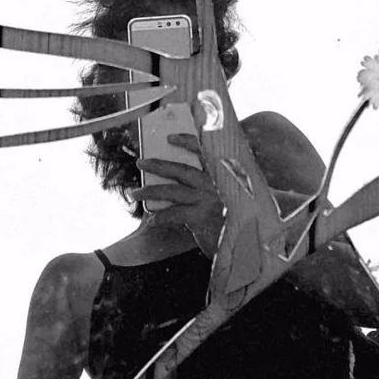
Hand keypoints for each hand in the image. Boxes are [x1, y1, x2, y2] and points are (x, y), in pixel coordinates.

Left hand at [135, 134, 223, 253]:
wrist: (243, 241)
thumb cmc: (228, 217)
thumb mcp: (224, 195)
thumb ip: (207, 184)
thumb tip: (173, 176)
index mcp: (220, 174)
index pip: (204, 151)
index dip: (187, 141)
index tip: (170, 137)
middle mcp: (214, 184)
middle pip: (181, 169)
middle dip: (158, 165)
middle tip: (141, 162)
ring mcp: (207, 200)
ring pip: (173, 191)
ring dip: (151, 191)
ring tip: (135, 192)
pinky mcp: (201, 218)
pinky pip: (174, 214)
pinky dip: (161, 216)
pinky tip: (152, 220)